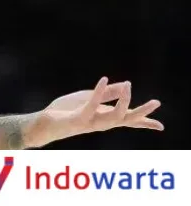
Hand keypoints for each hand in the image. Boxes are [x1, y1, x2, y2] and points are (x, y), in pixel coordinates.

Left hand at [33, 77, 162, 146]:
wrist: (43, 123)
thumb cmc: (65, 111)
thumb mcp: (87, 98)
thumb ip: (106, 94)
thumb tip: (125, 85)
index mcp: (103, 117)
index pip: (127, 121)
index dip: (144, 123)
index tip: (161, 126)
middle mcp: (100, 122)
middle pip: (126, 120)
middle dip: (142, 113)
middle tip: (157, 102)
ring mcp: (90, 122)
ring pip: (114, 117)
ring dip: (124, 101)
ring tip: (129, 85)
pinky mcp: (78, 118)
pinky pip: (91, 105)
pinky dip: (99, 92)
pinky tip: (104, 79)